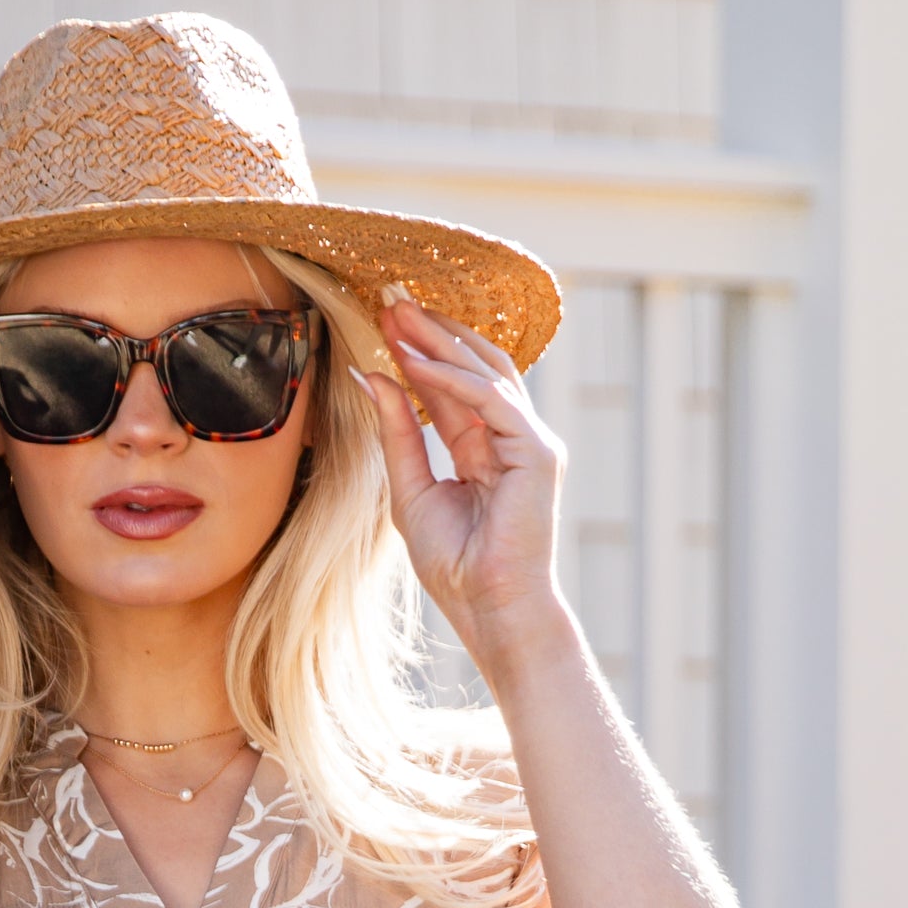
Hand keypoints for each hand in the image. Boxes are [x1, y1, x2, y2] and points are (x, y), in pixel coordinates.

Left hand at [361, 296, 569, 666]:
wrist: (490, 610)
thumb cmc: (457, 567)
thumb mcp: (410, 492)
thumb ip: (396, 435)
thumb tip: (370, 376)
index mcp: (486, 449)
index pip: (454, 387)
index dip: (420, 352)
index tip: (384, 317)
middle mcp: (513, 439)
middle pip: (475, 367)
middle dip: (432, 331)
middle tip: (392, 296)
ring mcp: (530, 444)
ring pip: (487, 374)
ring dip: (441, 342)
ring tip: (400, 314)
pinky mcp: (537, 454)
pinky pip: (491, 403)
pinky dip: (452, 380)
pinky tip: (415, 363)